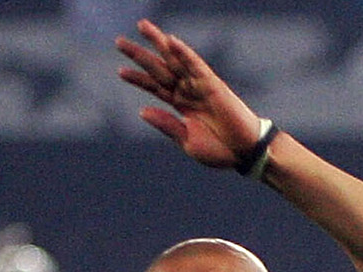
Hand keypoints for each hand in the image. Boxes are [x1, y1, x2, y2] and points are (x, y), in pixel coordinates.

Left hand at [115, 19, 265, 169]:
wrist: (244, 153)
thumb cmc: (219, 150)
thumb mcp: (187, 141)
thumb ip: (167, 124)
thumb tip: (142, 111)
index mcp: (180, 105)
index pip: (155, 87)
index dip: (138, 79)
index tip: (120, 71)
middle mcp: (187, 91)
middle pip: (159, 68)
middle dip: (140, 55)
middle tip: (118, 42)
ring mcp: (199, 85)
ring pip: (174, 59)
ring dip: (158, 43)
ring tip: (142, 27)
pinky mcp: (213, 84)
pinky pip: (196, 65)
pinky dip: (184, 53)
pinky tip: (171, 41)